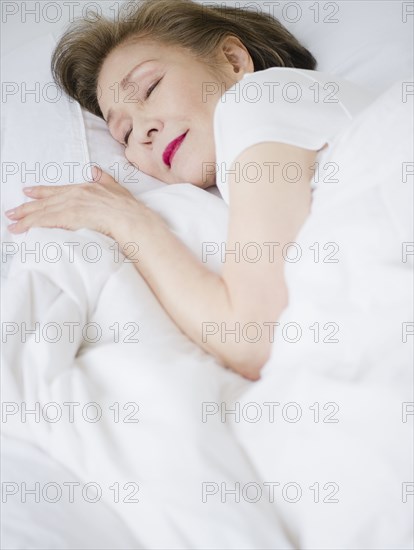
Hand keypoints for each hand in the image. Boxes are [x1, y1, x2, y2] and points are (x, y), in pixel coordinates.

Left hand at [5, 167, 148, 241]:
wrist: (131, 219)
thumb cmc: (128, 208)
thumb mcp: (116, 188)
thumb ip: (103, 179)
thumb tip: (94, 170)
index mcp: (84, 188)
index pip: (58, 190)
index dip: (41, 192)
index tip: (28, 192)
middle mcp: (75, 194)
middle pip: (45, 201)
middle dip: (27, 207)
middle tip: (12, 212)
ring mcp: (71, 205)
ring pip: (43, 212)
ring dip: (25, 218)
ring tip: (12, 224)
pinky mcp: (69, 217)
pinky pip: (46, 221)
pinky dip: (32, 224)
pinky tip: (23, 229)